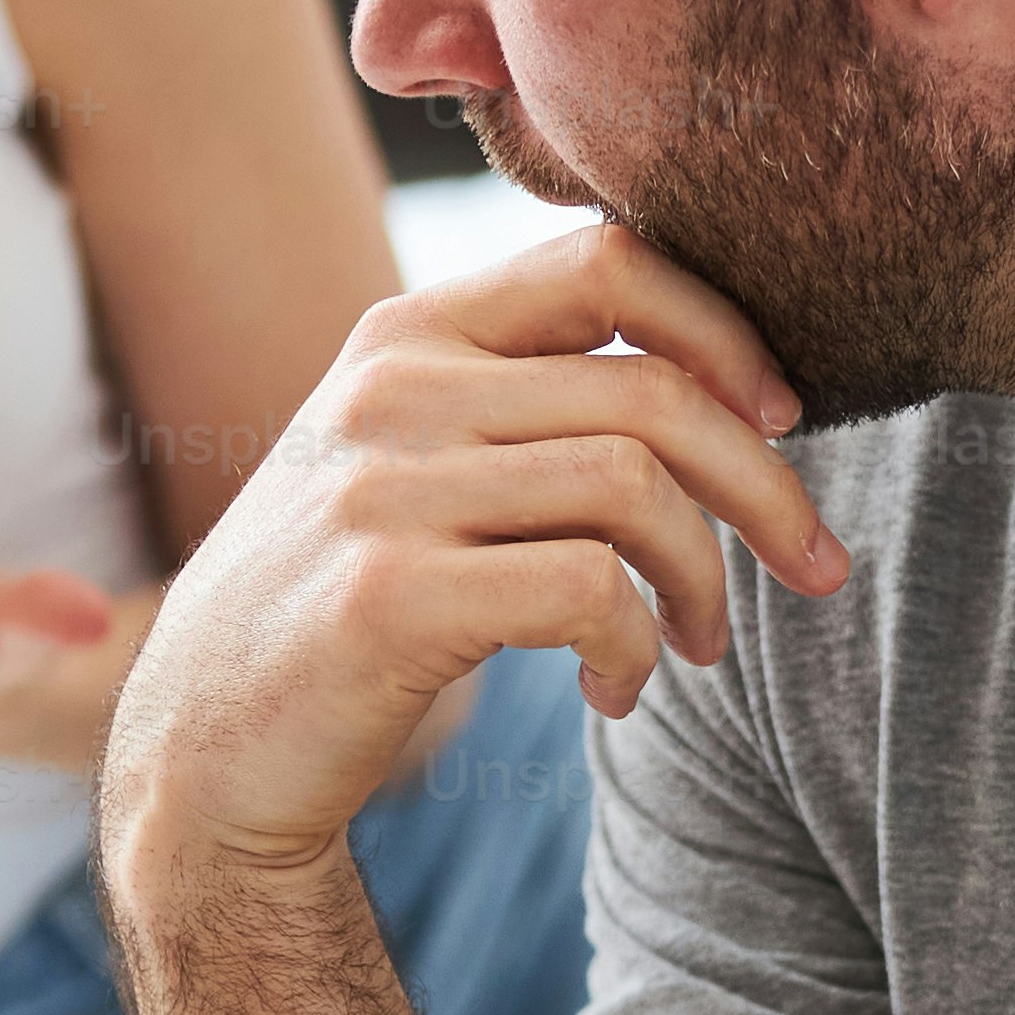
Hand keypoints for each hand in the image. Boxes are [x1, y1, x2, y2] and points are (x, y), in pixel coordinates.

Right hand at [101, 221, 845, 895]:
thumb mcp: (407, 464)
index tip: (781, 419)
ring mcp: (382, 489)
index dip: (726, 332)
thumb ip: (519, 401)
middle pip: (651, 390)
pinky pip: (588, 593)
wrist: (201, 754)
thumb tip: (726, 382)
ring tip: (699, 643)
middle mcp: (392, 390)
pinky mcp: (388, 597)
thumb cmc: (341, 610)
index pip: (610, 260)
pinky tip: (616, 689)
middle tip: (813, 567)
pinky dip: (637, 648)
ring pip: (634, 488)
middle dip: (768, 487)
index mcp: (408, 335)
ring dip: (706, 578)